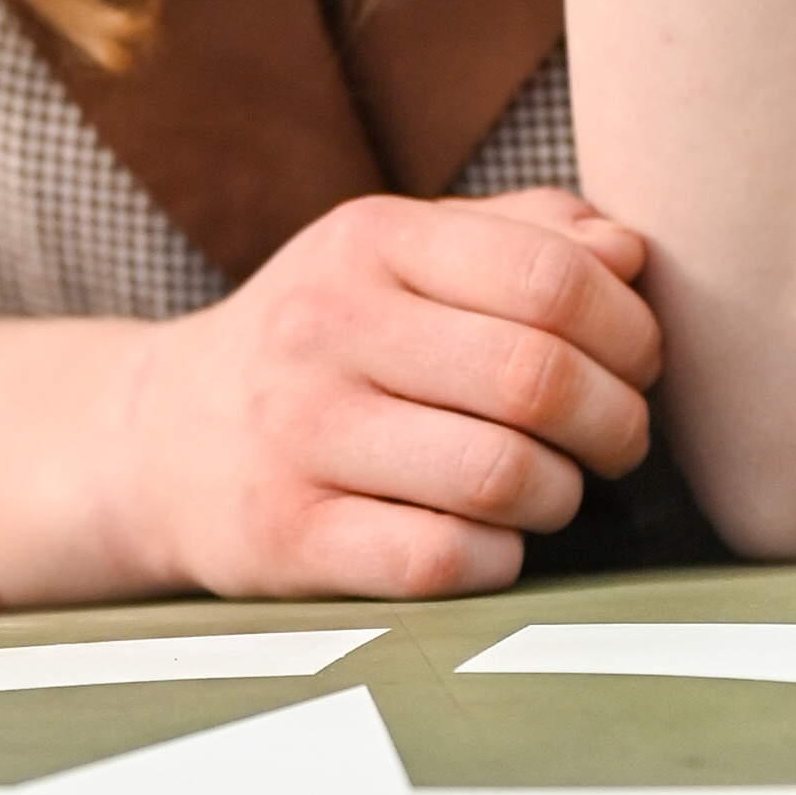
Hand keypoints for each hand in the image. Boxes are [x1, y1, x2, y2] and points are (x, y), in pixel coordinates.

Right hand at [110, 189, 659, 601]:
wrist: (158, 438)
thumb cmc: (325, 340)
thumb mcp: (401, 254)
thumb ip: (524, 235)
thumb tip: (630, 254)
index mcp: (370, 239)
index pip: (552, 275)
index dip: (630, 329)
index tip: (638, 362)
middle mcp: (326, 327)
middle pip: (539, 379)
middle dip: (617, 422)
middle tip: (618, 439)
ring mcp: (300, 434)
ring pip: (503, 476)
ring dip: (564, 494)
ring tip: (554, 487)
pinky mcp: (288, 536)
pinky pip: (443, 559)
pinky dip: (500, 558)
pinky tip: (493, 539)